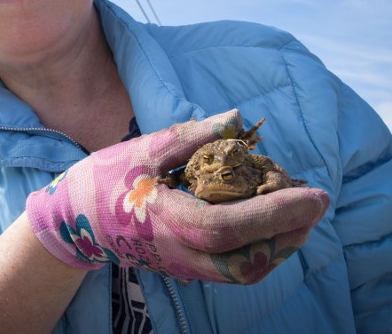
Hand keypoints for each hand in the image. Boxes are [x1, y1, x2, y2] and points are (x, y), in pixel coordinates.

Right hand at [26, 109, 329, 283]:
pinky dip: (261, 249)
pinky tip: (272, 223)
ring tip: (299, 211)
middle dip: (289, 233)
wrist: (76, 221)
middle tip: (314, 201)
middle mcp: (180, 253)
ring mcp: (185, 267)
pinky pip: (234, 269)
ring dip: (280, 244)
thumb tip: (238, 120)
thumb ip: (192, 136)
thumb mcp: (145, 148)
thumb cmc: (107, 179)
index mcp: (168, 221)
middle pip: (248, 261)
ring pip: (245, 272)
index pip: (232, 226)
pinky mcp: (188, 268)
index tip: (315, 194)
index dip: (277, 212)